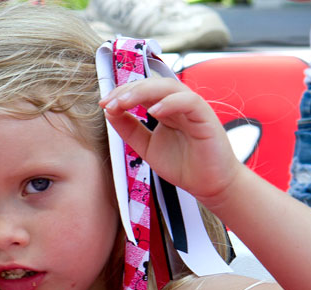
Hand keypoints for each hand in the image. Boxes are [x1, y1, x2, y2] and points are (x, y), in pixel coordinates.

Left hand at [100, 77, 243, 207]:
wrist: (208, 185)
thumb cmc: (182, 165)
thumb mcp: (146, 146)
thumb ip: (129, 129)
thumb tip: (109, 111)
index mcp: (164, 108)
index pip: (140, 91)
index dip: (120, 93)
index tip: (103, 104)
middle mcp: (178, 104)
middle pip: (151, 84)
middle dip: (127, 91)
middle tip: (108, 103)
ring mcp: (192, 108)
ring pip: (168, 87)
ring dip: (143, 92)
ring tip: (124, 103)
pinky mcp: (206, 118)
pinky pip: (188, 102)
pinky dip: (170, 103)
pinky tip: (153, 111)